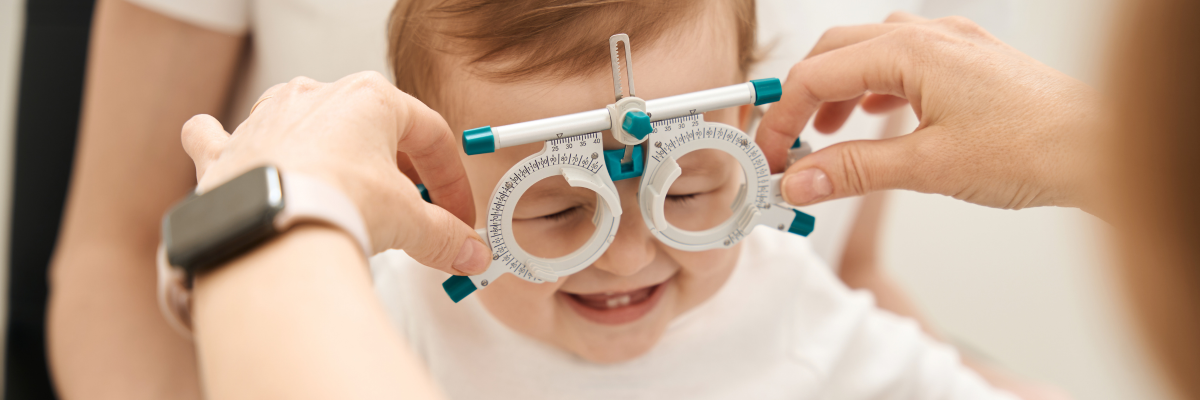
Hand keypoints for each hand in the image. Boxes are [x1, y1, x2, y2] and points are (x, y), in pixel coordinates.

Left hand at [181, 71, 490, 274]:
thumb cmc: (335, 203)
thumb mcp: (409, 222)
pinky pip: (218, 134)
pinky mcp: (228, 151)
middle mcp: (315, 97)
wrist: (269, 229)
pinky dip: (224, 140)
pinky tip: (225, 142)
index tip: (454, 212)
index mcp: (369, 99)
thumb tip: (468, 252)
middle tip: (412, 209)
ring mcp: (267, 119)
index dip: (449, 179)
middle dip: (396, 171)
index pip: (429, 136)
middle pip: (371, 131)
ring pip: (300, 120)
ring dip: (323, 148)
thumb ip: (444, 236)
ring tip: (338, 181)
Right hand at [758, 13, 1100, 210]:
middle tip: (784, 145)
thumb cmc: (1034, 146)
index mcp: (911, 50)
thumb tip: (800, 181)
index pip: (816, 76)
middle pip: (834, 54)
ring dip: (836, 91)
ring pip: (868, 53)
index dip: (782, 118)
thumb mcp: (926, 166)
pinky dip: (874, 89)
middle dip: (801, 100)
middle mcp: (928, 36)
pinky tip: (876, 119)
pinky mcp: (968, 63)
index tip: (769, 155)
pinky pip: (903, 62)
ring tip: (823, 136)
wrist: (1100, 151)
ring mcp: (951, 45)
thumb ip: (852, 170)